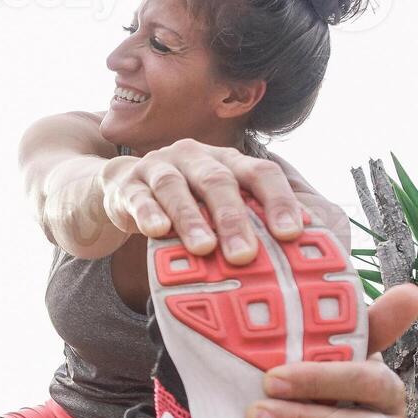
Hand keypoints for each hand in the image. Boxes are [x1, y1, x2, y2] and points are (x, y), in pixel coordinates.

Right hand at [98, 138, 305, 264]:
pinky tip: (159, 232)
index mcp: (226, 160)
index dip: (278, 201)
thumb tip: (293, 260)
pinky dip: (149, 213)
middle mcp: (194, 157)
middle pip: (217, 181)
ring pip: (175, 187)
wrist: (124, 188)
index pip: (259, 172)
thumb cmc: (185, 203)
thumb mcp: (216, 206)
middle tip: (245, 255)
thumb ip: (247, 222)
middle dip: (233, 219)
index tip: (292, 235)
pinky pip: (138, 197)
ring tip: (203, 248)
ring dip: (190, 218)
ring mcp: (158, 167)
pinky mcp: (128, 185)